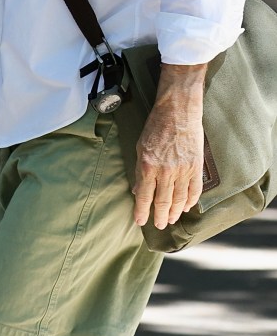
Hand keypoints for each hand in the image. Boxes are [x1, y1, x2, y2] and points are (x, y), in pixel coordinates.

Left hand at [132, 63, 205, 229]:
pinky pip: (194, 190)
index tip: (140, 221)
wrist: (178, 111)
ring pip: (179, 200)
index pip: (144, 197)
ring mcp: (183, 170)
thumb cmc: (156, 126)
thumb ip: (140, 170)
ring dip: (174, 212)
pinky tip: (185, 207)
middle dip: (159, 216)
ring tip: (170, 219)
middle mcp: (166, 171)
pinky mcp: (196, 167)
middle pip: (163, 202)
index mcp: (148, 166)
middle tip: (158, 225)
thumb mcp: (140, 147)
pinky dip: (190, 201)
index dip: (142, 212)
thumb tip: (138, 190)